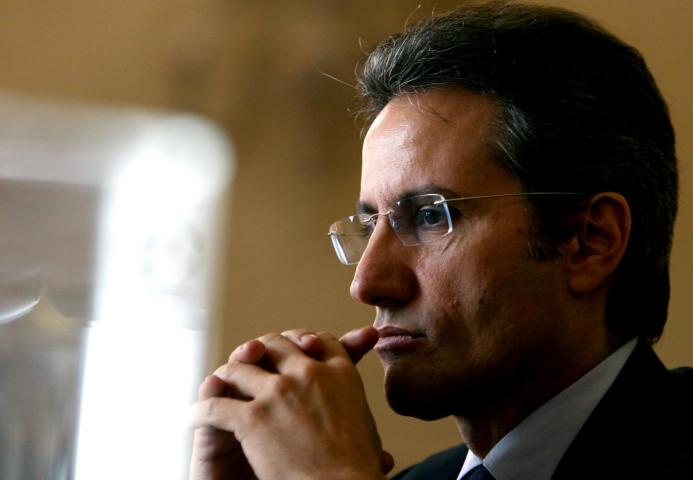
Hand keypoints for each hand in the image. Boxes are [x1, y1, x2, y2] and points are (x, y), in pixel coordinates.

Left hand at [191, 330, 386, 479]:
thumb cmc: (357, 470)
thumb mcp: (366, 425)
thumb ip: (352, 407)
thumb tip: (366, 428)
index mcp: (340, 372)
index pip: (320, 341)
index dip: (302, 341)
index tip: (293, 348)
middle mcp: (309, 372)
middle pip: (276, 345)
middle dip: (261, 350)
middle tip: (250, 361)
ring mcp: (279, 392)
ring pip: (239, 369)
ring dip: (225, 376)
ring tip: (216, 387)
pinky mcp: (253, 417)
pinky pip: (215, 405)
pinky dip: (199, 411)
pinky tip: (194, 418)